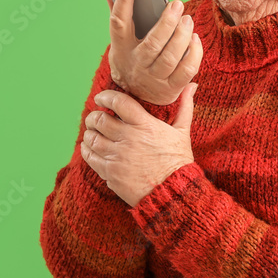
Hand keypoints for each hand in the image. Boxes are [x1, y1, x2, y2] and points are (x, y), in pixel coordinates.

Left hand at [80, 84, 197, 207]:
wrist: (173, 192)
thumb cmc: (178, 161)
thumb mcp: (183, 131)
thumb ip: (184, 106)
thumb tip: (191, 85)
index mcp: (144, 125)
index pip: (118, 102)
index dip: (105, 96)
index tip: (100, 98)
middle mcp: (128, 138)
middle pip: (99, 120)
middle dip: (93, 116)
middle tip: (94, 117)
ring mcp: (117, 156)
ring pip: (92, 138)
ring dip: (89, 133)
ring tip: (92, 132)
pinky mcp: (110, 172)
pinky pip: (90, 157)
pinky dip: (86, 149)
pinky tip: (89, 147)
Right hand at [105, 0, 202, 105]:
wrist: (135, 99)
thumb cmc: (131, 60)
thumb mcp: (120, 42)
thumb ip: (118, 15)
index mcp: (121, 48)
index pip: (118, 23)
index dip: (123, 1)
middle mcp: (137, 65)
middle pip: (152, 43)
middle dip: (166, 22)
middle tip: (177, 4)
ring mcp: (154, 79)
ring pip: (171, 56)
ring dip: (182, 35)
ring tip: (187, 19)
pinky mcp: (172, 88)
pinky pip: (187, 70)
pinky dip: (194, 53)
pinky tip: (194, 38)